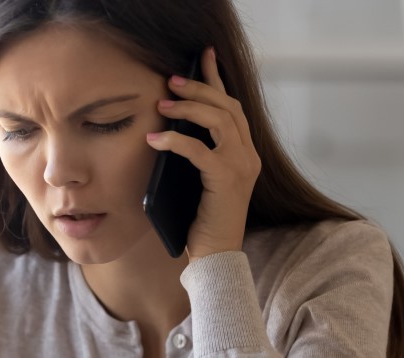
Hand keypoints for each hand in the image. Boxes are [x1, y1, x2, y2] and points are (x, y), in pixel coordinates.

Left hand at [145, 47, 260, 260]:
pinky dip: (175, 141)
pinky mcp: (226, 180)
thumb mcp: (199, 179)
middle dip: (199, 88)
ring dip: (189, 108)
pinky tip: (155, 138)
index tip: (203, 55)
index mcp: (245, 153)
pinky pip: (199, 150)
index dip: (218, 79)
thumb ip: (196, 153)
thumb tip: (170, 123)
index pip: (233, 107)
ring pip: (219, 121)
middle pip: (227, 107)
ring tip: (162, 104)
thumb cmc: (202, 220)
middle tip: (171, 79)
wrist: (215, 256)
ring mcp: (242, 167)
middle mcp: (249, 156)